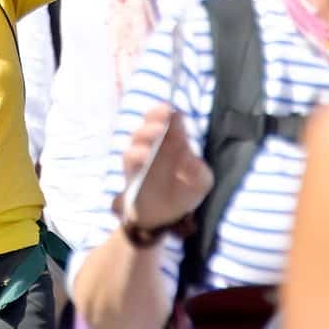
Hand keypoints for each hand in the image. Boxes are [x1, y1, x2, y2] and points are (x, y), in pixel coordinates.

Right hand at [115, 103, 212, 232]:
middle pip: (149, 121)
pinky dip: (135, 154)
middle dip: (154, 117)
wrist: (166, 218)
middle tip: (163, 120)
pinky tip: (145, 156)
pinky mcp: (130, 171)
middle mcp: (154, 144)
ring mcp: (140, 156)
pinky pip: (128, 159)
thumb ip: (198, 170)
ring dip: (145, 133)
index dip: (168, 112)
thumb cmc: (185, 192)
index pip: (168, 118)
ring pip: (137, 137)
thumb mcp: (200, 182)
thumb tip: (189, 157)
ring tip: (156, 133)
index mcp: (173, 140)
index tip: (171, 110)